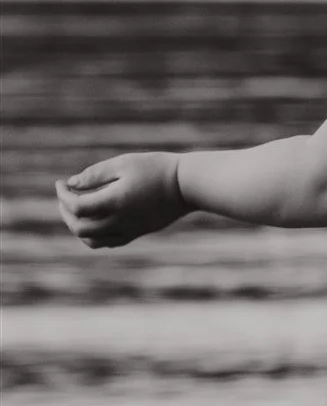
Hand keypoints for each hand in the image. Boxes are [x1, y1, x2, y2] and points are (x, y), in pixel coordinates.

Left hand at [55, 153, 187, 249]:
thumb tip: (71, 184)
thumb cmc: (156, 169)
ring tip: (76, 210)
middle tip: (64, 196)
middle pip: (80, 228)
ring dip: (77, 227)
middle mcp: (120, 221)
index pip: (77, 207)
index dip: (62, 196)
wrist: (187, 185)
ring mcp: (129, 230)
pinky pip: (108, 241)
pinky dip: (94, 235)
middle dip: (65, 213)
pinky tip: (95, 218)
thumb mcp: (123, 163)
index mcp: (115, 202)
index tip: (61, 183)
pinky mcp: (137, 232)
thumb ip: (94, 175)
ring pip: (92, 241)